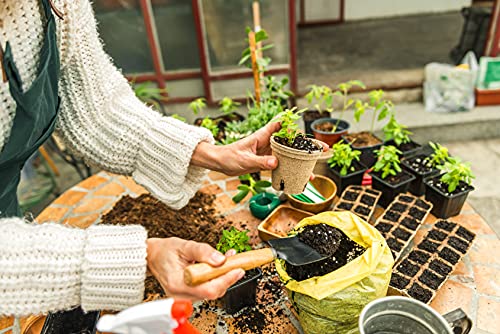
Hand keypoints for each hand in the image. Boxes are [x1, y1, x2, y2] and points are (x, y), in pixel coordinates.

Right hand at [146, 237, 243, 299]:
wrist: (152, 256)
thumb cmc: (164, 251)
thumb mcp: (184, 245)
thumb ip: (203, 251)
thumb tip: (220, 259)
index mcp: (177, 283)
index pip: (207, 289)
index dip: (225, 280)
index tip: (237, 269)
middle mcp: (181, 294)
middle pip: (212, 292)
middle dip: (227, 277)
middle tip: (237, 262)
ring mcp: (184, 296)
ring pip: (212, 291)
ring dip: (223, 277)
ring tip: (229, 260)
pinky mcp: (189, 294)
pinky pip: (207, 289)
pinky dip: (216, 278)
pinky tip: (220, 267)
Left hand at [191, 121, 327, 175]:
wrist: (220, 163)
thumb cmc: (229, 157)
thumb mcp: (245, 160)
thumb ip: (260, 162)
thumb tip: (276, 163)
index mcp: (263, 136)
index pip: (280, 125)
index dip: (294, 126)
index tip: (306, 133)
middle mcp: (267, 143)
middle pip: (289, 142)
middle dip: (304, 147)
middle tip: (320, 152)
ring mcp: (267, 153)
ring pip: (287, 155)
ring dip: (299, 162)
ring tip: (312, 171)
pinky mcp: (265, 162)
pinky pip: (280, 166)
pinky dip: (289, 171)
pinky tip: (297, 178)